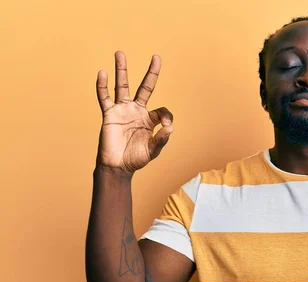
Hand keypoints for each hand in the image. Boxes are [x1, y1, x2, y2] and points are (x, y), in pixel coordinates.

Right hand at [95, 51, 172, 174]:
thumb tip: (170, 127)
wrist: (117, 167)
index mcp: (150, 119)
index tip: (166, 125)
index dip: (166, 116)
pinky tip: (102, 73)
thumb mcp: (153, 151)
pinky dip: (102, 86)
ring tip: (120, 53)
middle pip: (145, 87)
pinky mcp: (109, 114)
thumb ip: (162, 139)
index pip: (162, 109)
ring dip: (122, 70)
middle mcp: (137, 111)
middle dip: (151, 73)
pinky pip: (104, 97)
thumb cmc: (136, 159)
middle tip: (156, 57)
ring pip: (122, 86)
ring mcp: (122, 110)